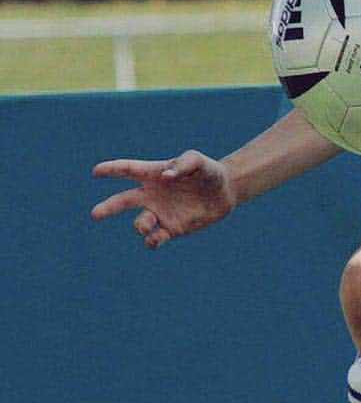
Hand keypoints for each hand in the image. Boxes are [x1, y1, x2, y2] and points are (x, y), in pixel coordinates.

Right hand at [91, 150, 235, 248]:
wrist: (224, 192)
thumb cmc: (208, 171)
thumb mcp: (198, 161)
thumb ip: (183, 164)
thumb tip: (165, 176)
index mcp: (154, 174)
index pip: (128, 170)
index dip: (112, 170)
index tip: (96, 171)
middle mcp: (152, 195)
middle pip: (123, 201)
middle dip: (108, 207)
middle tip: (95, 214)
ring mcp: (160, 212)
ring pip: (140, 222)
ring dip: (140, 225)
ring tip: (145, 226)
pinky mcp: (171, 229)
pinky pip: (155, 238)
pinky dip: (152, 241)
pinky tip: (155, 238)